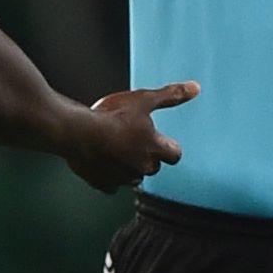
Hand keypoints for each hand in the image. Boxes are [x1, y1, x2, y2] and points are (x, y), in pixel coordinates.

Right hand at [67, 81, 196, 192]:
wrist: (77, 132)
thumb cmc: (110, 115)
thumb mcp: (143, 99)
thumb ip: (170, 96)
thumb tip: (195, 88)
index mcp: (154, 148)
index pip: (175, 154)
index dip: (168, 146)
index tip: (160, 139)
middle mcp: (142, 167)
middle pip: (154, 165)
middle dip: (147, 155)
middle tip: (133, 139)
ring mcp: (123, 178)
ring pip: (134, 176)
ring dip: (129, 165)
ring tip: (116, 147)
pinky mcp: (105, 184)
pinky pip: (113, 183)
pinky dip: (110, 174)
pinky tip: (102, 159)